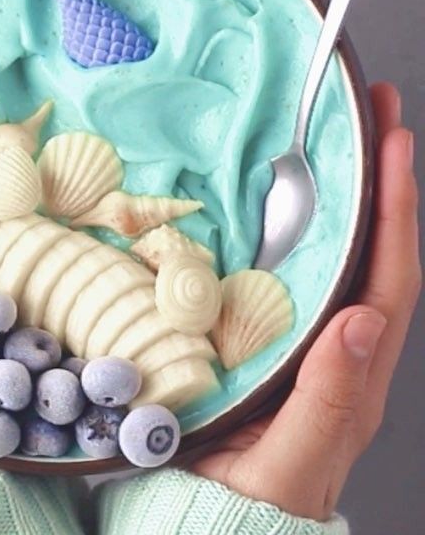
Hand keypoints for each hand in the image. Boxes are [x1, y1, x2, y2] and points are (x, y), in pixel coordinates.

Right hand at [192, 82, 420, 519]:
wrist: (211, 514)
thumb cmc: (253, 496)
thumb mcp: (294, 459)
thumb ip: (330, 399)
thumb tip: (360, 320)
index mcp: (352, 369)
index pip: (387, 275)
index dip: (395, 208)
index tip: (396, 141)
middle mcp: (337, 343)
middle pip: (371, 250)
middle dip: (382, 179)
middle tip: (376, 113)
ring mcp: (302, 335)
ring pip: (335, 254)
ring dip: (345, 193)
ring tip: (341, 138)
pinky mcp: (265, 333)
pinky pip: (290, 271)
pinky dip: (296, 227)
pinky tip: (277, 197)